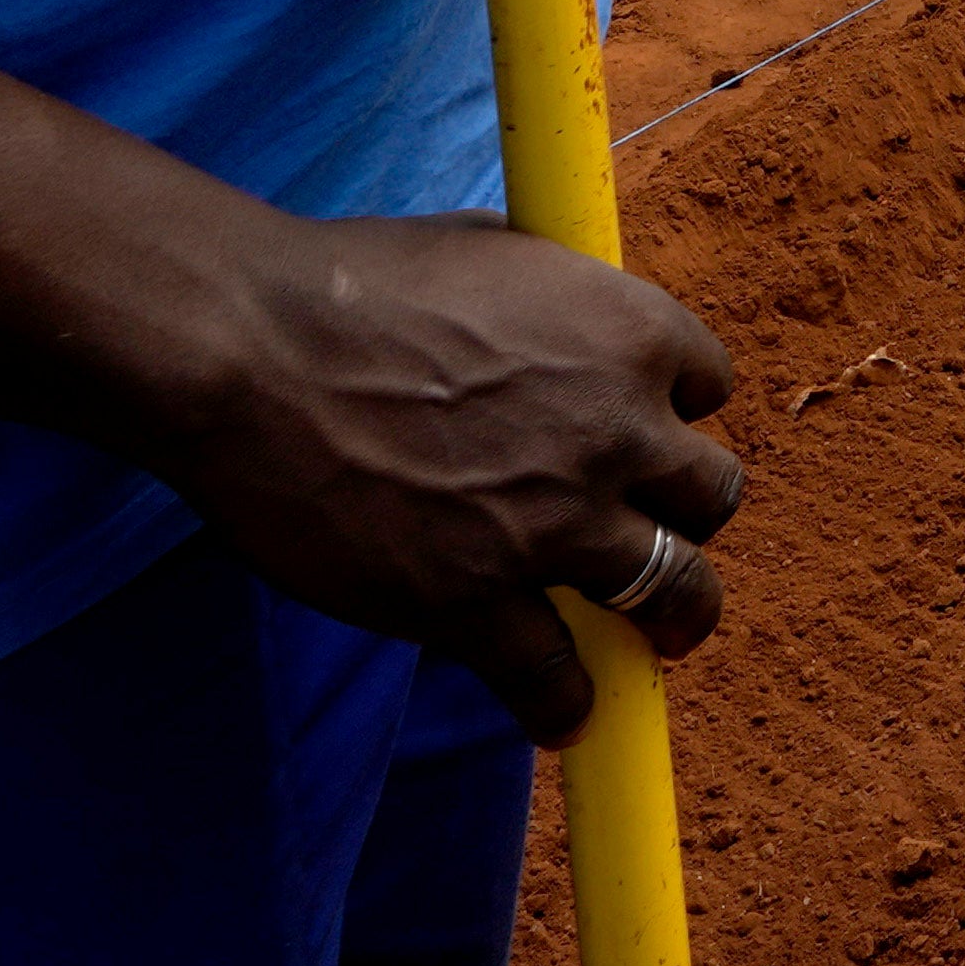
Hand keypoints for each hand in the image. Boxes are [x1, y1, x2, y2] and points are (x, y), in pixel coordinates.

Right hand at [154, 211, 748, 748]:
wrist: (252, 354)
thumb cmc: (354, 286)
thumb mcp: (494, 252)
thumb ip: (554, 295)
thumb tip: (562, 316)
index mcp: (628, 332)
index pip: (710, 384)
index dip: (677, 412)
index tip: (652, 435)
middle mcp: (615, 431)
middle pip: (712, 495)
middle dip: (691, 515)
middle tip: (672, 537)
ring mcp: (551, 525)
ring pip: (671, 590)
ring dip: (674, 618)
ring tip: (662, 635)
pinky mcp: (473, 602)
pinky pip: (553, 677)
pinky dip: (563, 703)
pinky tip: (562, 713)